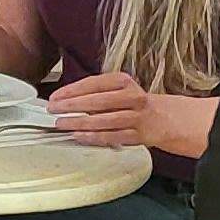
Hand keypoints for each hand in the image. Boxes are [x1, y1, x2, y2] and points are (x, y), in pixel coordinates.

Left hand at [44, 71, 158, 148]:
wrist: (165, 117)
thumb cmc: (133, 102)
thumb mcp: (118, 89)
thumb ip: (95, 93)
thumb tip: (64, 100)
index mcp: (124, 82)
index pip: (94, 83)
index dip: (71, 91)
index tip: (55, 97)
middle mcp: (133, 97)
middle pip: (97, 102)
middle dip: (71, 106)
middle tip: (54, 110)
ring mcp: (137, 116)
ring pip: (104, 121)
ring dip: (79, 123)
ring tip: (62, 124)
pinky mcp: (139, 135)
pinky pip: (112, 136)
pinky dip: (93, 137)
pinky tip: (79, 136)